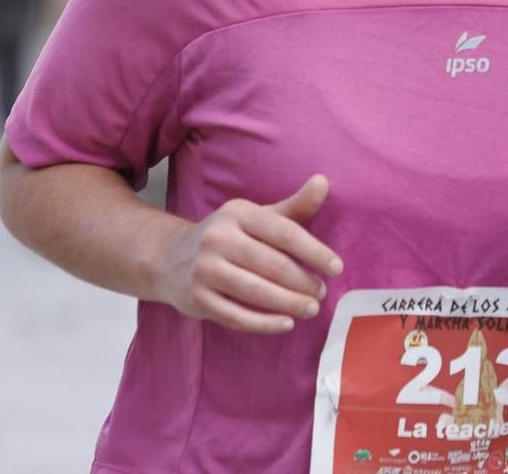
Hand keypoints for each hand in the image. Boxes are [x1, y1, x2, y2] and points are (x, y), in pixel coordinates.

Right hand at [153, 174, 345, 333]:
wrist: (170, 257)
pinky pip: (237, 316)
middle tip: (321, 293)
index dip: (314, 251)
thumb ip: (294, 207)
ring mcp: (205, 270)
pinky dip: (264, 324)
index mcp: (238, 213)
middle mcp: (218, 238)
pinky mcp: (197, 299)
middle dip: (303, 282)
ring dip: (289, 304)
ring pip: (256, 292)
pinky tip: (286, 324)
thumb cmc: (228, 237)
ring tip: (311, 309)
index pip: (284, 231)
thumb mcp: (257, 217)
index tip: (337, 268)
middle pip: (272, 265)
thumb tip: (324, 182)